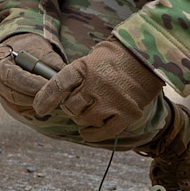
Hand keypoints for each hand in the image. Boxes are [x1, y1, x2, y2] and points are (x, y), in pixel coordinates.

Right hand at [0, 33, 63, 115]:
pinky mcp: (7, 100)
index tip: (50, 85)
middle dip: (36, 97)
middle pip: (13, 95)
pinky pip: (20, 109)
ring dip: (37, 104)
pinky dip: (35, 107)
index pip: (12, 76)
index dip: (31, 83)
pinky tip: (47, 102)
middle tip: (56, 96)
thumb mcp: (40, 48)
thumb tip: (65, 75)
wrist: (19, 49)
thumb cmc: (29, 47)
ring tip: (54, 99)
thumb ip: (51, 61)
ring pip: (17, 105)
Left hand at [32, 39, 163, 139]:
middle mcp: (97, 85)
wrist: (150, 57)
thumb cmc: (117, 57)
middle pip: (71, 107)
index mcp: (84, 67)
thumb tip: (59, 94)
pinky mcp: (127, 114)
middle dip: (70, 107)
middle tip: (76, 103)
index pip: (58, 85)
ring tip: (91, 109)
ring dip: (84, 118)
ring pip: (86, 120)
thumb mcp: (92, 57)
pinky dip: (94, 133)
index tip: (40, 108)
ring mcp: (112, 101)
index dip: (45, 98)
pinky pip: (104, 132)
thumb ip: (77, 75)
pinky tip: (89, 131)